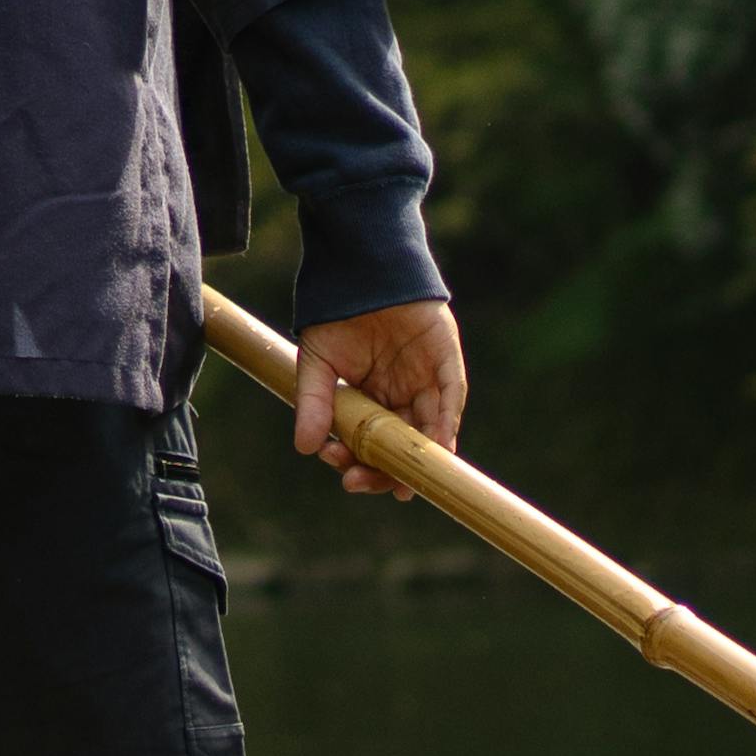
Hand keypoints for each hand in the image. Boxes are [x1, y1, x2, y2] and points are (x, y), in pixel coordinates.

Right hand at [287, 301, 468, 500]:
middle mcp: (402, 394)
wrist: (360, 270)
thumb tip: (305, 448)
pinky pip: (451, 397)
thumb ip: (315, 404)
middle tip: (362, 482)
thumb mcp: (317, 363)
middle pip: (400, 444)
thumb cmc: (337, 315)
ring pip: (429, 428)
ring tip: (403, 484)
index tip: (344, 474)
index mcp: (373, 398)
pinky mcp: (446, 361)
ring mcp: (427, 379)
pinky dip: (446, 422)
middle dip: (383, 470)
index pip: (371, 442)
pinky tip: (437, 446)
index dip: (360, 462)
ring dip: (418, 458)